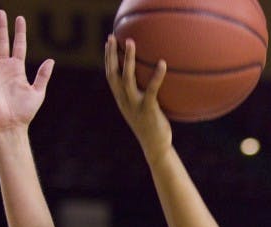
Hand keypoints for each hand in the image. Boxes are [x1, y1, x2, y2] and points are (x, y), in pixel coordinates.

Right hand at [0, 10, 53, 131]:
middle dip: (1, 28)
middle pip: (2, 43)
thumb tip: (51, 59)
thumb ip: (43, 76)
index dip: (20, 32)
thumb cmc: (25, 112)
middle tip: (0, 12)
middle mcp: (4, 68)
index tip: (20, 18)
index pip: (19, 46)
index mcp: (18, 69)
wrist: (10, 125)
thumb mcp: (37, 92)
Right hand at [104, 35, 171, 158]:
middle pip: (113, 73)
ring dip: (127, 59)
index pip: (110, 75)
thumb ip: (140, 95)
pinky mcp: (148, 109)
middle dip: (111, 54)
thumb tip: (149, 80)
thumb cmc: (152, 127)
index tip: (108, 42)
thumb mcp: (141, 109)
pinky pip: (152, 89)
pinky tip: (162, 63)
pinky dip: (157, 76)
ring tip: (131, 43)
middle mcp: (124, 100)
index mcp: (121, 99)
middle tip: (113, 37)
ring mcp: (135, 105)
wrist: (155, 146)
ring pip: (127, 78)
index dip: (107, 58)